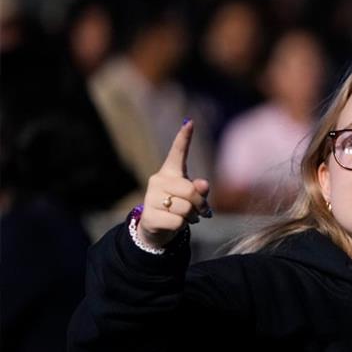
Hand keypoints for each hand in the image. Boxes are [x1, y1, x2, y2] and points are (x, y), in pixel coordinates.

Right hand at [140, 120, 211, 247]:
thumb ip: (199, 190)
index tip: (190, 122)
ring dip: (192, 216)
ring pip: (185, 208)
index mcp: (170, 173)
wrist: (157, 228)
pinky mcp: (149, 216)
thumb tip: (203, 185)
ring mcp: (150, 198)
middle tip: (202, 211)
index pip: (177, 152)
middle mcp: (157, 181)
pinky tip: (175, 224)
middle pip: (190, 190)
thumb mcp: (192, 197)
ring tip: (187, 217)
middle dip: (200, 203)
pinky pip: (178, 221)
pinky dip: (182, 226)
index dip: (184, 138)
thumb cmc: (179, 207)